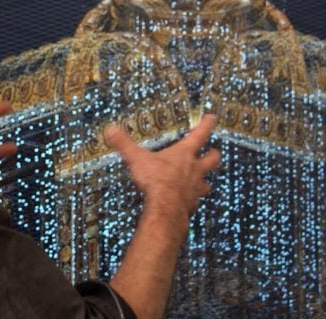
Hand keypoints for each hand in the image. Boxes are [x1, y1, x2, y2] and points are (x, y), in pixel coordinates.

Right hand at [105, 114, 220, 222]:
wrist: (165, 208)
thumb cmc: (156, 181)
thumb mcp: (137, 158)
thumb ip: (124, 144)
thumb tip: (111, 130)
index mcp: (184, 154)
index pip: (200, 134)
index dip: (206, 125)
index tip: (212, 118)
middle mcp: (194, 169)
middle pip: (212, 159)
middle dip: (213, 155)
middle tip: (214, 152)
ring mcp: (195, 188)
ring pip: (207, 182)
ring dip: (205, 181)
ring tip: (204, 182)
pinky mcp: (191, 204)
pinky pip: (195, 200)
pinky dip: (192, 199)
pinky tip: (186, 201)